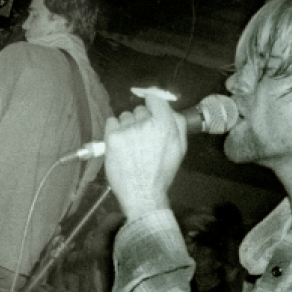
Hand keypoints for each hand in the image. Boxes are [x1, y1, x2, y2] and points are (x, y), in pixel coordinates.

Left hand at [103, 92, 186, 221]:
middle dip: (140, 120)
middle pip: (139, 109)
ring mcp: (128, 129)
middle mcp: (146, 123)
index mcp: (165, 124)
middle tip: (142, 140)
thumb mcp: (180, 148)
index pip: (154, 98)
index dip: (151, 104)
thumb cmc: (162, 172)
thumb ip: (178, 123)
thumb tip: (167, 106)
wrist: (142, 193)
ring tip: (131, 146)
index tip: (149, 111)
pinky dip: (114, 130)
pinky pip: (111, 121)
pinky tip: (120, 144)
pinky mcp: (113, 137)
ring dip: (127, 126)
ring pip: (125, 116)